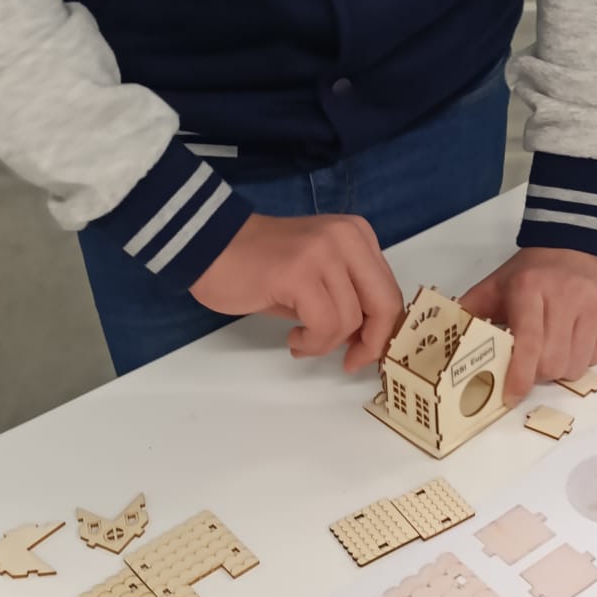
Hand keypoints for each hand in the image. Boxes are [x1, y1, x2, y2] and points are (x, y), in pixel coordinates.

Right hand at [191, 213, 403, 370]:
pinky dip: (311, 342)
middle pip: (384, 304)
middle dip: (371, 343)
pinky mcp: (300, 273)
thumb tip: (368, 338)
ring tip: (299, 339)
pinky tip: (292, 338)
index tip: (362, 351)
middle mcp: (347, 238)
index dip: (382, 330)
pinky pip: (325, 325)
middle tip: (349, 361)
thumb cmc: (258, 264)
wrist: (207, 245)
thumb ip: (346, 297)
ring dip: (326, 343)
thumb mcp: (315, 275)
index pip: (389, 290)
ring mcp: (324, 253)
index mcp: (357, 235)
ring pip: (351, 320)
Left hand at [460, 249, 596, 403]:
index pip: (528, 343)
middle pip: (552, 363)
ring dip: (561, 366)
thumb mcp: (498, 283)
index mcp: (530, 288)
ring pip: (577, 366)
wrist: (582, 239)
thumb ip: (471, 311)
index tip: (510, 395)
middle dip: (538, 372)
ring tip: (556, 344)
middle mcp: (568, 296)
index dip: (519, 375)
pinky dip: (584, 356)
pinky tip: (577, 335)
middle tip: (532, 361)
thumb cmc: (535, 270)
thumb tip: (445, 343)